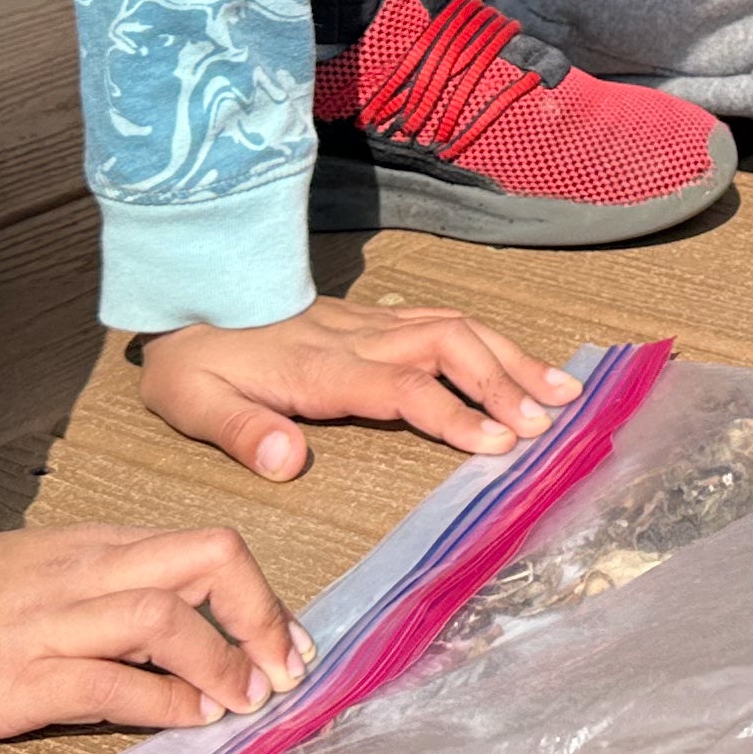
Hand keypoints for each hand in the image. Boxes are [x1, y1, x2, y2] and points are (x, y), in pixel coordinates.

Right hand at [0, 522, 310, 745]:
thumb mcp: (35, 581)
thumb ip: (102, 596)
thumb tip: (177, 639)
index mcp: (91, 548)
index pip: (204, 547)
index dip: (260, 595)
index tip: (284, 643)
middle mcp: (83, 574)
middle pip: (210, 557)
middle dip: (265, 613)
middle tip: (283, 670)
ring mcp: (51, 624)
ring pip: (169, 618)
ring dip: (226, 663)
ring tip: (246, 702)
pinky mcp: (19, 678)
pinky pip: (112, 683)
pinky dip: (166, 704)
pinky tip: (188, 722)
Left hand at [135, 293, 581, 480]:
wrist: (189, 292)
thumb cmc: (194, 363)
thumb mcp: (194, 403)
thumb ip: (242, 432)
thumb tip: (290, 461)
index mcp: (320, 368)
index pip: (401, 388)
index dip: (452, 413)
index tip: (499, 442)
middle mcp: (357, 339)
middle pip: (448, 346)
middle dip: (504, 382)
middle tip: (550, 421)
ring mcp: (370, 324)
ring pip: (456, 327)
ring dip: (512, 358)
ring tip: (563, 390)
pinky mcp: (373, 320)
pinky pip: (444, 320)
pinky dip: (491, 341)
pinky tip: (520, 361)